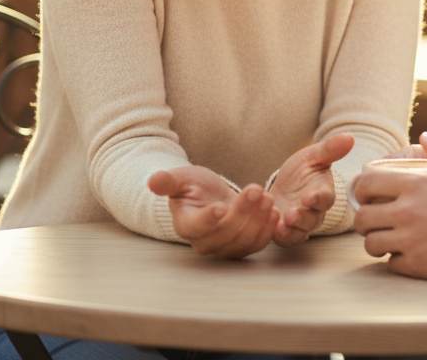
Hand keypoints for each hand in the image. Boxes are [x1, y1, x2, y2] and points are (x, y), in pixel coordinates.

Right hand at [148, 165, 277, 258]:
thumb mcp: (181, 179)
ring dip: (258, 219)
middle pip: (225, 233)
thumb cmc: (194, 186)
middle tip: (256, 189)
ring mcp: (224, 247)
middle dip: (243, 211)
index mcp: (186, 225)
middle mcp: (204, 242)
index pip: (196, 227)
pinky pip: (256, 245)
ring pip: (243, 240)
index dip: (208, 219)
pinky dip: (267, 229)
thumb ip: (168, 182)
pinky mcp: (242, 247)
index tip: (221, 206)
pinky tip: (274, 211)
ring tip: (267, 197)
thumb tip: (153, 180)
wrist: (210, 196)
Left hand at [269, 134, 355, 246]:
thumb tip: (349, 137)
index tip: (311, 197)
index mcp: (322, 193)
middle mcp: (314, 212)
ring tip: (282, 222)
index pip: (325, 198)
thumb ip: (329, 149)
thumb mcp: (312, 157)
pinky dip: (280, 235)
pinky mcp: (285, 232)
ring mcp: (300, 224)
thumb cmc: (302, 172)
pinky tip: (272, 228)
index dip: (319, 199)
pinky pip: (285, 238)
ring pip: (300, 231)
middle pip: (313, 219)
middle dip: (303, 218)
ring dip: (291, 229)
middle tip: (292, 214)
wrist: (284, 187)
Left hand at [352, 131, 426, 281]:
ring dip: (377, 240)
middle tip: (376, 219)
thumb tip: (425, 136)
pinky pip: (392, 263)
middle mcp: (408, 212)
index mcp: (417, 184)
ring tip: (389, 238)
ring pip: (371, 243)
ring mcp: (412, 241)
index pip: (367, 182)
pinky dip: (396, 259)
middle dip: (366, 218)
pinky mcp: (420, 266)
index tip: (368, 193)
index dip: (362, 187)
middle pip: (363, 218)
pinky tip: (409, 253)